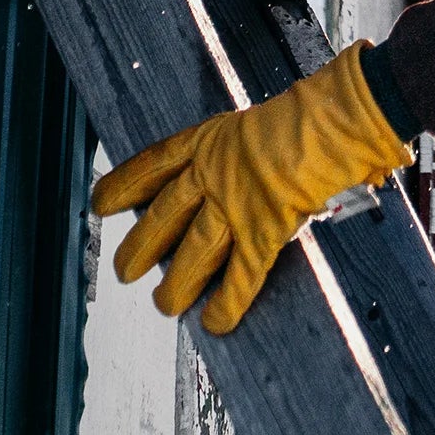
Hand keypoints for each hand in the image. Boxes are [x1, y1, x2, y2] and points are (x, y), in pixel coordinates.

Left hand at [91, 46, 412, 333]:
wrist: (333, 120)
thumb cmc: (317, 109)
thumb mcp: (268, 121)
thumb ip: (254, 147)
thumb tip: (261, 164)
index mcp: (213, 140)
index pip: (156, 163)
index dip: (126, 185)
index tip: (101, 203)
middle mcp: (215, 174)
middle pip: (165, 215)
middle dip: (141, 245)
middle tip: (124, 271)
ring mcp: (236, 205)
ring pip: (195, 252)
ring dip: (177, 284)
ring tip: (163, 305)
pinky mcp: (263, 231)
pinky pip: (241, 276)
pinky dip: (227, 303)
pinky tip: (215, 324)